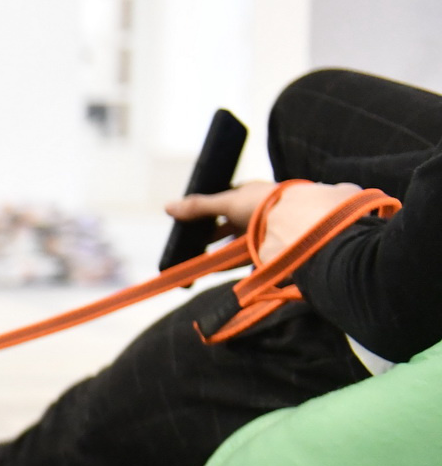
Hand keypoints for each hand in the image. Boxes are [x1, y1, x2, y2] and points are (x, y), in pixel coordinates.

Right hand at [165, 181, 361, 260]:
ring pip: (243, 243)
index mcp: (257, 194)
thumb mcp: (227, 201)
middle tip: (198, 244)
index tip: (198, 222)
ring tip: (203, 262)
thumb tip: (167, 207)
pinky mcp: (274, 251)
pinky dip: (232, 265)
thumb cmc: (266, 204)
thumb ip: (199, 207)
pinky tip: (218, 271)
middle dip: (218, 234)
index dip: (215, 211)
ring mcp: (272, 232)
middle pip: (237, 224)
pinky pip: (250, 259)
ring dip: (224, 252)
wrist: (299, 223)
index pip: (233, 201)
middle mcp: (266, 211)